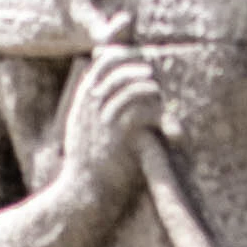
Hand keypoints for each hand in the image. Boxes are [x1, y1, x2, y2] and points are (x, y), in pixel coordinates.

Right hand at [60, 39, 171, 188]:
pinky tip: (162, 117)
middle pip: (118, 65)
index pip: (104, 60)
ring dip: (150, 86)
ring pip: (130, 83)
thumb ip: (93, 107)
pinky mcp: (117, 134)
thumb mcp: (84, 130)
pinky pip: (140, 106)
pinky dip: (155, 106)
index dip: (124, 52)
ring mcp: (102, 117)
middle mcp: (91, 103)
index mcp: (85, 100)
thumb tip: (111, 90)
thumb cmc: (89, 166)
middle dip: (141, 65)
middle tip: (155, 78)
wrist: (83, 194)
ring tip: (159, 95)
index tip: (142, 57)